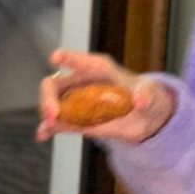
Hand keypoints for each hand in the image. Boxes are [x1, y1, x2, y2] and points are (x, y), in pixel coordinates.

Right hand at [36, 50, 175, 144]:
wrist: (145, 117)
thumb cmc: (146, 95)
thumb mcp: (151, 93)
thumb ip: (146, 95)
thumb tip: (140, 102)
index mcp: (99, 69)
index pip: (82, 61)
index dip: (69, 58)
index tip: (55, 58)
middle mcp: (81, 83)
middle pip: (55, 84)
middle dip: (49, 97)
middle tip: (53, 114)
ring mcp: (75, 102)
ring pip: (52, 104)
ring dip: (47, 114)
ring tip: (49, 127)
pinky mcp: (76, 119)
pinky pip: (58, 123)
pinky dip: (48, 128)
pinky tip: (43, 135)